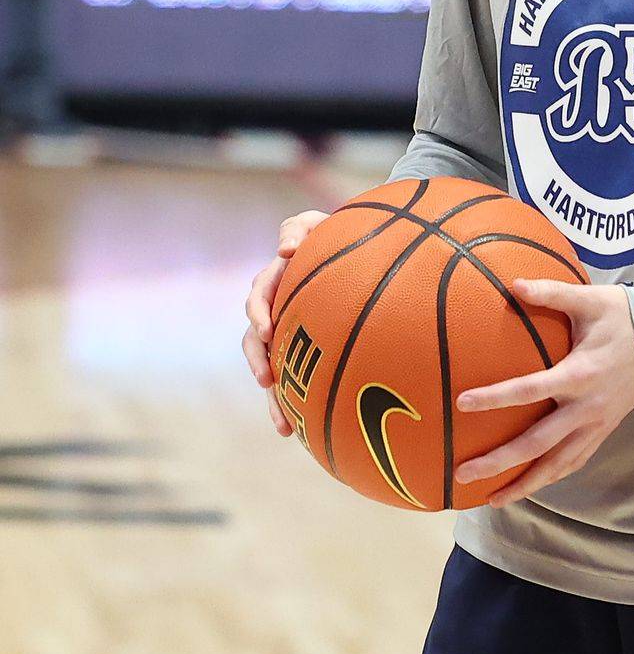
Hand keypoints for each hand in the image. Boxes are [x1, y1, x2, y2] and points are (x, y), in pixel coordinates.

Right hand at [242, 209, 330, 435]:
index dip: (259, 311)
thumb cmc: (335, 233)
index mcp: (277, 279)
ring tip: (283, 423)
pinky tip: (302, 431)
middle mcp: (277, 308)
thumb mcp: (317, 223)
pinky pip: (292, 380)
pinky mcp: (302, 351)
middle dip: (258, 362)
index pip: (260, 295)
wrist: (357, 250)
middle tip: (267, 379)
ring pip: (271, 368)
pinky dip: (293, 404)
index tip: (267, 328)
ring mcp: (288, 332)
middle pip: (256, 340)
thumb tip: (285, 249)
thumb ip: (299, 227)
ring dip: (273, 396)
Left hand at [453, 280, 633, 507]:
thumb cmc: (623, 316)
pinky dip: (551, 477)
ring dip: (525, 484)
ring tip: (493, 499)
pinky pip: (575, 462)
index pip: (529, 390)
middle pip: (537, 444)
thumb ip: (550, 292)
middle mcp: (585, 407)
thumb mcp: (588, 299)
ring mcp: (596, 424)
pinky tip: (531, 486)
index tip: (463, 403)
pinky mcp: (604, 431)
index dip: (496, 398)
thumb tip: (511, 284)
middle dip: (499, 462)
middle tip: (464, 473)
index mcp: (578, 374)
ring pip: (557, 465)